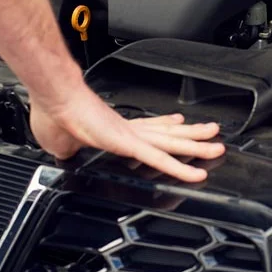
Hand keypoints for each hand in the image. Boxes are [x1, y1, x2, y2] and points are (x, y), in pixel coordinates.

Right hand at [28, 87, 224, 182]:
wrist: (53, 98)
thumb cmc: (53, 111)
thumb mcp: (59, 140)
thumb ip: (67, 149)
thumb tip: (61, 153)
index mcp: (113, 128)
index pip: (146, 129)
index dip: (165, 128)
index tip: (178, 125)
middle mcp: (127, 129)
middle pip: (167, 135)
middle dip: (192, 137)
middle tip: (214, 137)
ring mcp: (130, 136)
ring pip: (171, 145)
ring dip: (196, 148)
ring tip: (217, 148)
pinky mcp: (127, 143)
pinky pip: (159, 159)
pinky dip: (178, 167)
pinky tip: (194, 173)